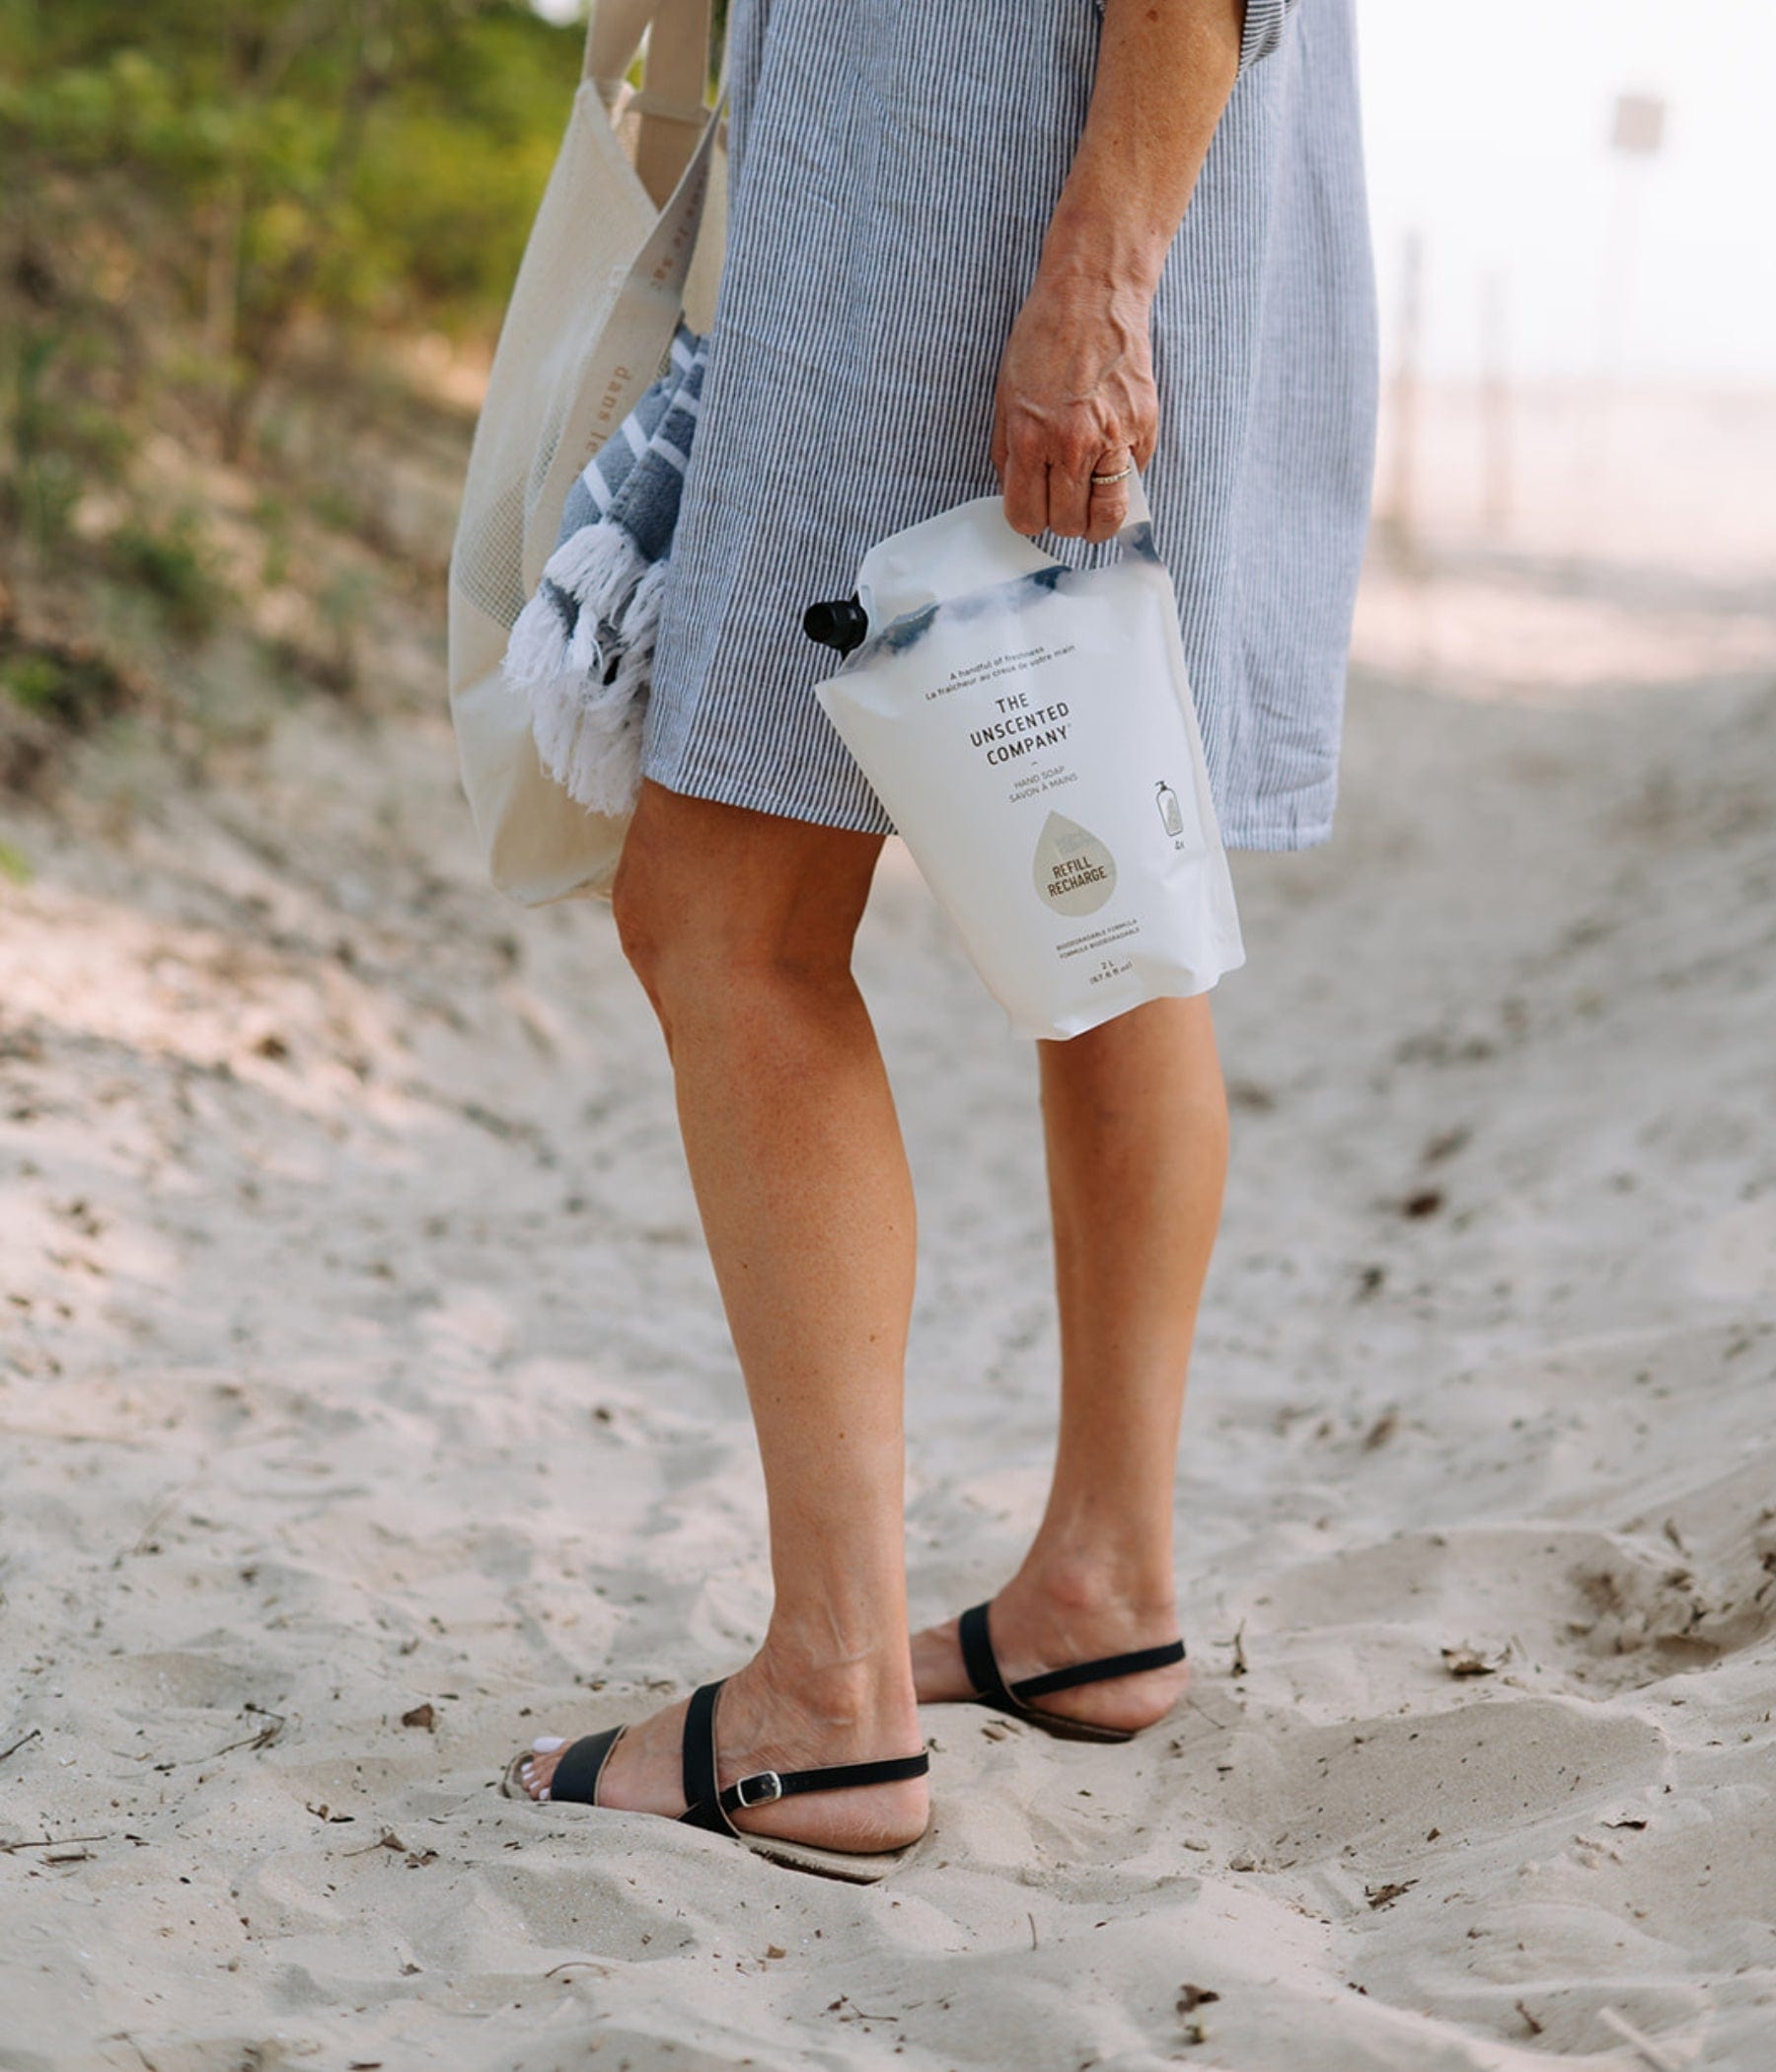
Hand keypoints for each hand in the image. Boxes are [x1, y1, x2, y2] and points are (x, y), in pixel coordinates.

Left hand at [990, 268, 1159, 542]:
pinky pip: (1133, 478)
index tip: (1033, 511)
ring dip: (1096, 521)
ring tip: (1091, 509)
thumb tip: (1016, 494)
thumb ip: (1008, 451)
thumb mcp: (1006, 396)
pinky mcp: (1143, 427)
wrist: (1092, 295)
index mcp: (1029, 438)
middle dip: (1062, 521)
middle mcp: (1071, 444)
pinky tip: (1111, 457)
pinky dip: (1123, 479)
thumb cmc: (1044, 339)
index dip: (1028, 519)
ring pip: (1106, 515)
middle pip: (1066, 523)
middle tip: (1062, 504)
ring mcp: (1112, 437)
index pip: (1026, 515)